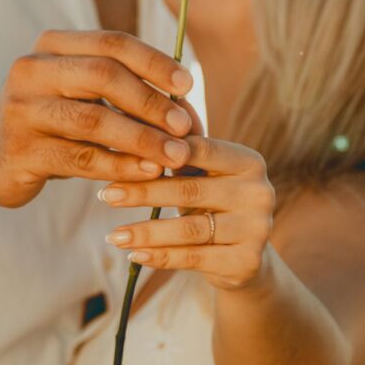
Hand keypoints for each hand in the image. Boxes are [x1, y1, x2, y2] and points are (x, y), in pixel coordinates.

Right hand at [0, 30, 194, 207]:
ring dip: (141, 138)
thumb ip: (129, 96)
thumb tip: (189, 113)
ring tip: (175, 156)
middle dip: (151, 101)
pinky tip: (146, 173)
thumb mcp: (83, 97)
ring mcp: (21, 110)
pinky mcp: (19, 151)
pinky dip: (119, 165)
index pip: (111, 42)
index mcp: (52, 46)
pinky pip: (80, 157)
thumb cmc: (53, 122)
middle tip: (185, 127)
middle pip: (103, 75)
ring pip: (93, 119)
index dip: (154, 62)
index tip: (188, 85)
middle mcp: (32, 70)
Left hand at [99, 103, 275, 290]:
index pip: (200, 150)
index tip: (120, 152)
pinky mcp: (247, 262)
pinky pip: (193, 258)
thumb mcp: (201, 171)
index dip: (159, 150)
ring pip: (190, 229)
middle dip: (143, 192)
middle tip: (105, 195)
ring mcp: (257, 229)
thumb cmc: (212, 201)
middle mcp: (259, 192)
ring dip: (146, 231)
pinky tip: (133, 255)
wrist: (242, 256)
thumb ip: (180, 144)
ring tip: (113, 234)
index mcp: (249, 161)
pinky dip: (160, 256)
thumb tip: (146, 101)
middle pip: (190, 190)